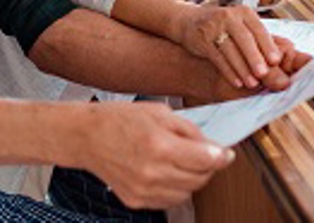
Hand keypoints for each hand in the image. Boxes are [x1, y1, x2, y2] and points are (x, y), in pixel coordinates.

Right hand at [76, 101, 233, 209]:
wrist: (86, 137)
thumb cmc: (120, 119)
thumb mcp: (159, 113)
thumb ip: (188, 130)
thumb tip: (212, 146)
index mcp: (160, 145)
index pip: (205, 159)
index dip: (222, 156)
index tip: (227, 153)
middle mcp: (153, 172)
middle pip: (199, 178)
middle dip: (208, 166)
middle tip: (205, 154)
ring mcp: (144, 190)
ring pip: (187, 192)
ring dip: (192, 178)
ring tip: (181, 161)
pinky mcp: (137, 201)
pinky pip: (169, 200)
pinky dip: (175, 188)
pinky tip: (166, 171)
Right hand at [177, 5, 281, 88]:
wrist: (190, 21)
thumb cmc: (223, 27)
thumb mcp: (242, 27)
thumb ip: (260, 40)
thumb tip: (286, 55)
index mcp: (244, 13)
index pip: (258, 29)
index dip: (267, 45)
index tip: (276, 61)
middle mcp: (229, 16)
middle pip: (244, 38)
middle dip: (255, 57)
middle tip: (264, 74)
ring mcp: (214, 27)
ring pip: (230, 50)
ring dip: (242, 68)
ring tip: (252, 83)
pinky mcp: (202, 39)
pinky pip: (217, 57)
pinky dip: (228, 71)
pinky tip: (236, 81)